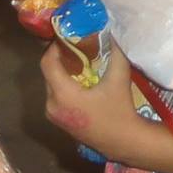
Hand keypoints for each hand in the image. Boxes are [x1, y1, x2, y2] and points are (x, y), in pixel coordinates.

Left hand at [41, 38, 139, 153]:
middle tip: (77, 46)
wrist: (124, 142)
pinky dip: (64, 86)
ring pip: (51, 86)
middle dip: (61, 59)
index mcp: (63, 94)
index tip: (67, 37)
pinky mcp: (60, 122)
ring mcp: (54, 116)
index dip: (54, 47)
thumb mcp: (119, 79)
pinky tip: (81, 82)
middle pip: (49, 74)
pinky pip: (55, 97)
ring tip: (80, 62)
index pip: (48, 64)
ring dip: (62, 73)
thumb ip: (116, 52)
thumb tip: (114, 30)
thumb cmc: (120, 111)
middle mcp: (52, 105)